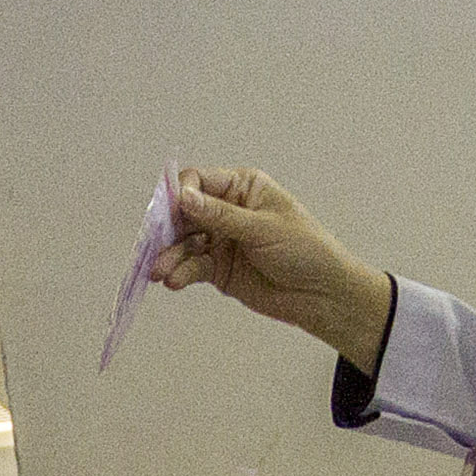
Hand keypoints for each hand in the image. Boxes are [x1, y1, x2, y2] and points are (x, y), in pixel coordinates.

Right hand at [150, 167, 395, 361]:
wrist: (322, 295)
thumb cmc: (306, 251)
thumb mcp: (263, 228)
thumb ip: (220, 216)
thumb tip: (184, 198)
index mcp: (243, 187)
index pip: (199, 180)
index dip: (180, 194)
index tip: (169, 211)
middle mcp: (227, 210)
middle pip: (184, 213)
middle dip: (167, 230)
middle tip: (152, 245)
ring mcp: (221, 240)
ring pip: (184, 242)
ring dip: (170, 255)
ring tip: (159, 271)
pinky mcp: (218, 269)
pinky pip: (192, 266)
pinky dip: (181, 272)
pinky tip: (174, 281)